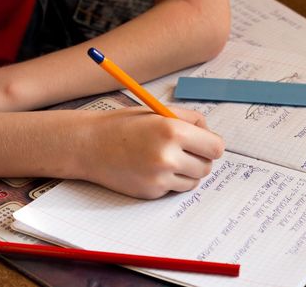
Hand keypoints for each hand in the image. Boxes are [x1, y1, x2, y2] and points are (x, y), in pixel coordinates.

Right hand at [76, 106, 224, 198]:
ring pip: (193, 181)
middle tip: (184, 151)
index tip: (204, 144)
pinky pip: (174, 189)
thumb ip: (189, 120)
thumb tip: (210, 134)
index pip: (216, 148)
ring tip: (167, 159)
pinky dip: (169, 181)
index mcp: (173, 131)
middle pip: (206, 167)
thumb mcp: (158, 112)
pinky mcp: (151, 192)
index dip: (211, 145)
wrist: (90, 145)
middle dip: (199, 159)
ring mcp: (159, 178)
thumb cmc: (123, 125)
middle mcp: (168, 156)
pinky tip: (151, 168)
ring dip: (186, 172)